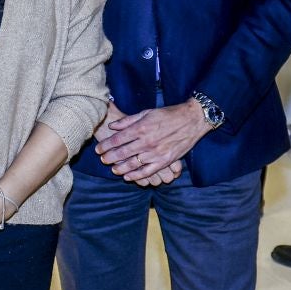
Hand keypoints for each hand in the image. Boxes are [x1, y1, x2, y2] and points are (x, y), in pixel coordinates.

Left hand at [95, 100, 210, 182]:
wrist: (192, 120)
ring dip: (120, 168)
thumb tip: (112, 127)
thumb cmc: (168, 114)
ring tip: (112, 169)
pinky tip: (128, 177)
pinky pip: (148, 171)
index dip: (106, 145)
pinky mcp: (165, 160)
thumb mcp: (147, 112)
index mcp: (141, 128)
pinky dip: (136, 176)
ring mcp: (156, 152)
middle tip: (102, 159)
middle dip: (109, 157)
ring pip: (133, 164)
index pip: (118, 139)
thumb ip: (128, 121)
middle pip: (122, 152)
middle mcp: (147, 141)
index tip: (99, 149)